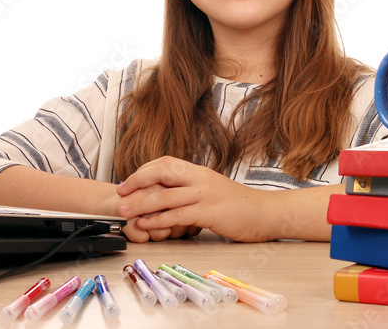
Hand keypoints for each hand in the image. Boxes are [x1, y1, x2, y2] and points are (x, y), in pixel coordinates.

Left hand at [115, 156, 269, 241]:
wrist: (268, 213)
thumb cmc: (240, 206)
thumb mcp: (214, 190)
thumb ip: (193, 189)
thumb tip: (172, 194)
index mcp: (199, 172)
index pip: (165, 163)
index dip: (144, 170)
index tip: (129, 180)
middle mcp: (200, 178)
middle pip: (161, 172)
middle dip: (137, 181)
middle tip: (119, 193)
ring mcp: (205, 194)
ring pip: (166, 195)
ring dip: (141, 203)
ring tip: (124, 211)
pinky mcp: (209, 212)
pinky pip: (178, 215)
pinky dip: (159, 220)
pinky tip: (146, 225)